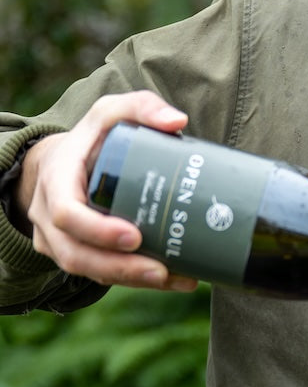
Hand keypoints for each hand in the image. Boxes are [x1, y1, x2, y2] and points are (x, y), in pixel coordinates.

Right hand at [18, 91, 198, 291]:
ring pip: (89, 270)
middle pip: (76, 254)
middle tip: (160, 271)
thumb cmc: (95, 136)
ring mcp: (61, 239)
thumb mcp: (112, 112)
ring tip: (173, 279)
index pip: (65, 214)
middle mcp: (50, 216)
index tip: (134, 237)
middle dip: (119, 268)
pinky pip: (103, 273)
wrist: (69, 160)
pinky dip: (137, 280)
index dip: (96, 230)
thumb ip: (142, 107)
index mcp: (57, 180)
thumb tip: (178, 122)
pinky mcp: (80, 253)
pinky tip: (176, 278)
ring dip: (131, 280)